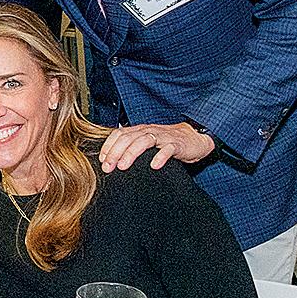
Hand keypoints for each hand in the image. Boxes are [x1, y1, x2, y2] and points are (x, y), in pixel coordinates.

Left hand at [99, 122, 214, 171]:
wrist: (195, 137)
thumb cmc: (168, 142)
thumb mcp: (148, 142)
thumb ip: (133, 147)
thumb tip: (112, 161)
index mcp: (140, 130)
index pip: (119, 133)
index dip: (108, 145)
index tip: (101, 160)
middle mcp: (149, 131)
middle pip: (128, 138)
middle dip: (115, 152)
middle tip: (108, 167)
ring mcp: (164, 137)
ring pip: (144, 141)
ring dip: (131, 153)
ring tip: (123, 166)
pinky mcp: (178, 144)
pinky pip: (168, 149)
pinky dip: (160, 156)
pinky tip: (154, 166)